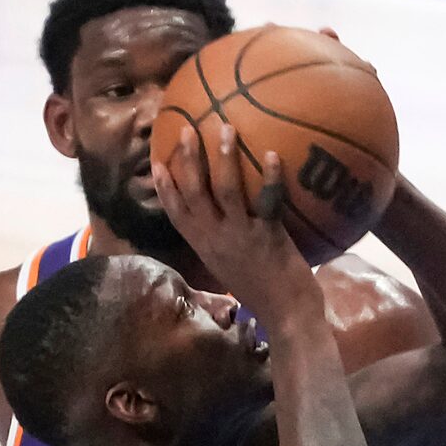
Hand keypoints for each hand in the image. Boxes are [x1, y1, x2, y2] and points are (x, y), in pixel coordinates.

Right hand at [152, 118, 318, 329]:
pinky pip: (267, 202)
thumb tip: (231, 219)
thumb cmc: (265, 293)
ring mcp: (240, 238)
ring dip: (223, 158)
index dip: (165, 188)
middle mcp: (216, 241)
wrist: (287, 316)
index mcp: (205, 248)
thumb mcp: (233, 268)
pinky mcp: (267, 238)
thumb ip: (227, 243)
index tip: (157, 162)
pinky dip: (270, 177)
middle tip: (187, 130)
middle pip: (194, 194)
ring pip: (225, 192)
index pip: (177, 214)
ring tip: (226, 129)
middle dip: (188, 160)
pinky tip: (273, 155)